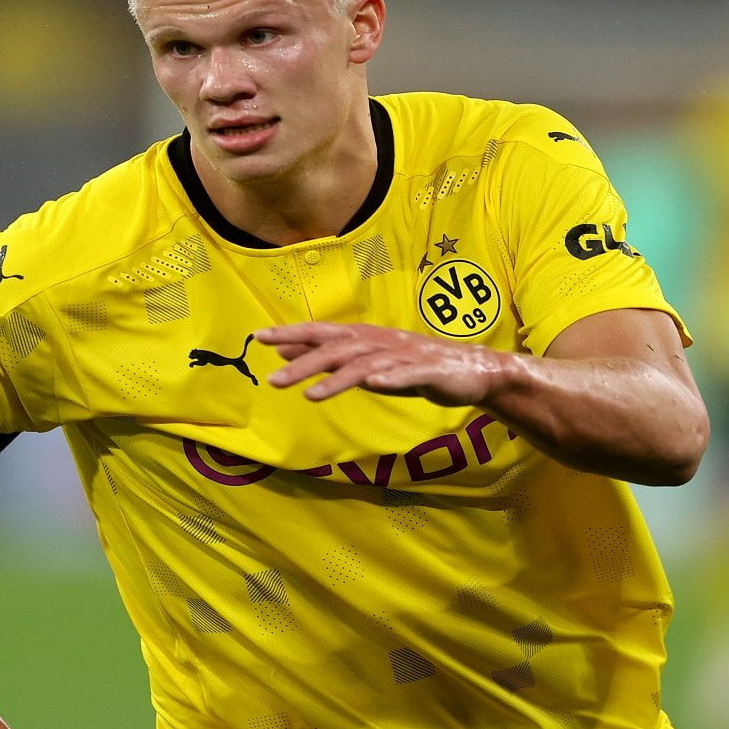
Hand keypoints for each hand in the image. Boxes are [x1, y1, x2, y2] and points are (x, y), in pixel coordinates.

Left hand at [259, 321, 507, 406]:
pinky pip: (407, 374)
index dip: (291, 334)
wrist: (468, 370)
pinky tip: (374, 385)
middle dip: (303, 363)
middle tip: (273, 380)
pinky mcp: (428, 370)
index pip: (320, 333)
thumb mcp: (361, 362)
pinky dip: (390, 378)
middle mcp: (379, 342)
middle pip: (336, 350)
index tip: (259, 339)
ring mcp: (403, 355)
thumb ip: (325, 358)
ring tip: (310, 395)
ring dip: (336, 379)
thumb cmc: (408, 366)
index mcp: (362, 338)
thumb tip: (285, 352)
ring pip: (364, 365)